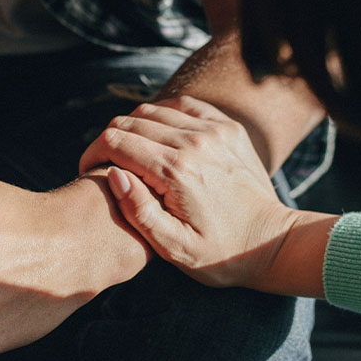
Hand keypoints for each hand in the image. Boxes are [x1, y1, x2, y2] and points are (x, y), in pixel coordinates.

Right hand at [79, 96, 297, 287]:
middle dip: (109, 141)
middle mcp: (194, 142)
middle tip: (106, 165)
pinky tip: (159, 138)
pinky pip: (183, 106)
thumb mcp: (173, 247)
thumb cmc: (220, 254)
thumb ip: (138, 211)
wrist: (272, 242)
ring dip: (134, 128)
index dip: (93, 153)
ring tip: (131, 155)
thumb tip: (114, 175)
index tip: (89, 172)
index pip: (115, 142)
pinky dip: (163, 116)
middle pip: (130, 122)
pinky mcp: (227, 127)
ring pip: (154, 110)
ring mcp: (214, 130)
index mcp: (176, 172)